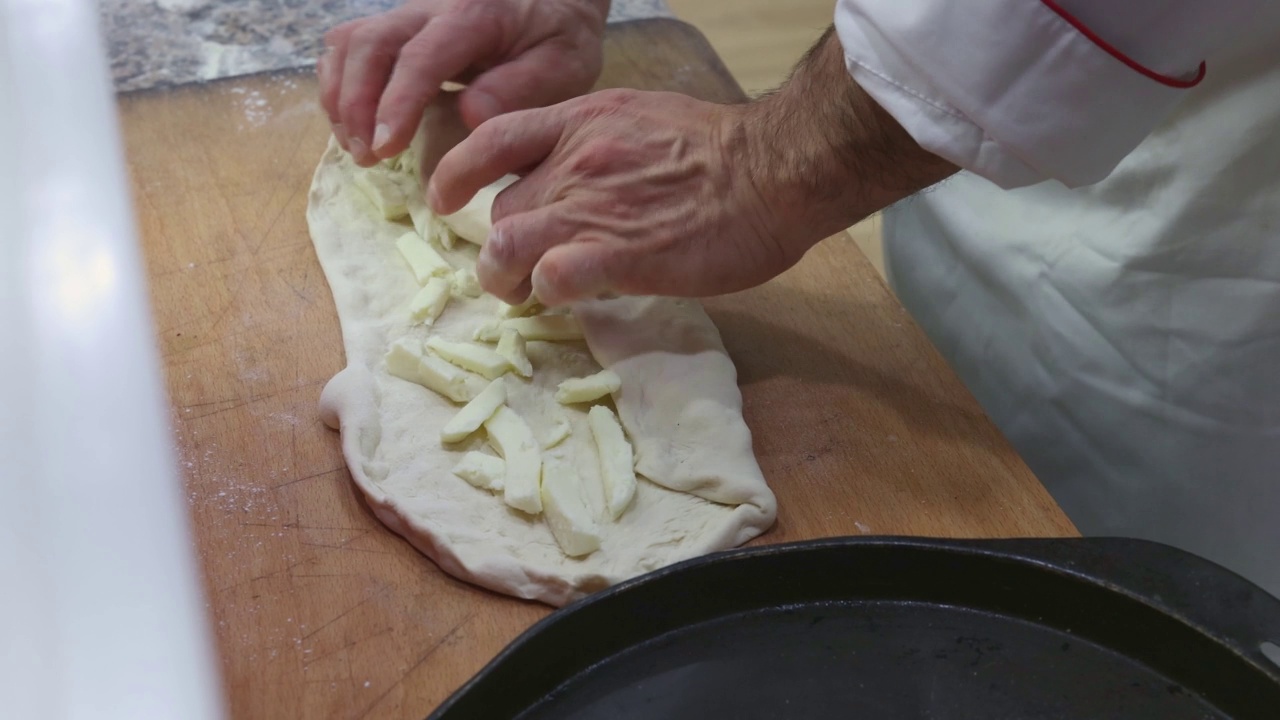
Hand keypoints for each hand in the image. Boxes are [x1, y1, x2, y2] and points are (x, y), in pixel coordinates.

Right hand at [317, 0, 609, 165]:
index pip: (421, 56)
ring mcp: (409, 15)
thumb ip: (519, 88)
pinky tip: (353, 126)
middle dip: (357, 103)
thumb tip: (468, 114)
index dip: (396, 103)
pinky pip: (350, 46)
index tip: (385, 147)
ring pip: (350, 42)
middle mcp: (431, 7)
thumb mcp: (562, 64)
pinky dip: (340, 86)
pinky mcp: (398, 28)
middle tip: (367, 156)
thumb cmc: (558, 38)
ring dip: (342, 98)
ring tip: (358, 149)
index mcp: (474, 15)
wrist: (554, 0)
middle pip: (370, 43)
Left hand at [428, 90, 806, 304]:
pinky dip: (551, 293)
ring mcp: (593, 207)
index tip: (444, 199)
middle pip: (501, 210)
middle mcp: (575, 162)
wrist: (773, 170)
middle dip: (499, 248)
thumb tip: (579, 178)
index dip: (456, 173)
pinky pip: (554, 278)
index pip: (491, 139)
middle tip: (514, 272)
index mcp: (581, 122)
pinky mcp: (619, 255)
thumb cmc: (722, 151)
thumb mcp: (645, 120)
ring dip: (507, 279)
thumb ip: (600, 145)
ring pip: (509, 246)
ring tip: (523, 296)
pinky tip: (568, 298)